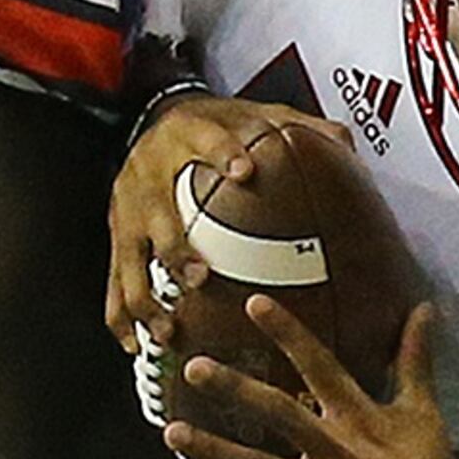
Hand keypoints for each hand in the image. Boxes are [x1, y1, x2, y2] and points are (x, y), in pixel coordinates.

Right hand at [108, 96, 345, 350]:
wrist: (152, 118)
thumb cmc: (207, 125)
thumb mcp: (248, 113)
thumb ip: (295, 126)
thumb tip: (344, 147)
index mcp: (186, 136)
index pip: (204, 139)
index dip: (222, 153)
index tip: (245, 172)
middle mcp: (150, 173)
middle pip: (158, 213)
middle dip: (176, 249)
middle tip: (201, 277)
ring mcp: (130, 210)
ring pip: (130, 259)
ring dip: (146, 298)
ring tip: (168, 329)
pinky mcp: (119, 236)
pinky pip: (114, 281)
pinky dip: (121, 318)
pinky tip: (135, 346)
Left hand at [162, 298, 458, 458]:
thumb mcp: (425, 414)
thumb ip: (415, 361)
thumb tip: (424, 308)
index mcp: (361, 418)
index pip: (320, 366)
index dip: (288, 334)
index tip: (253, 304)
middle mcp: (337, 451)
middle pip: (279, 414)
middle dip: (235, 390)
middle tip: (194, 368)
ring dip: (214, 452)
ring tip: (172, 433)